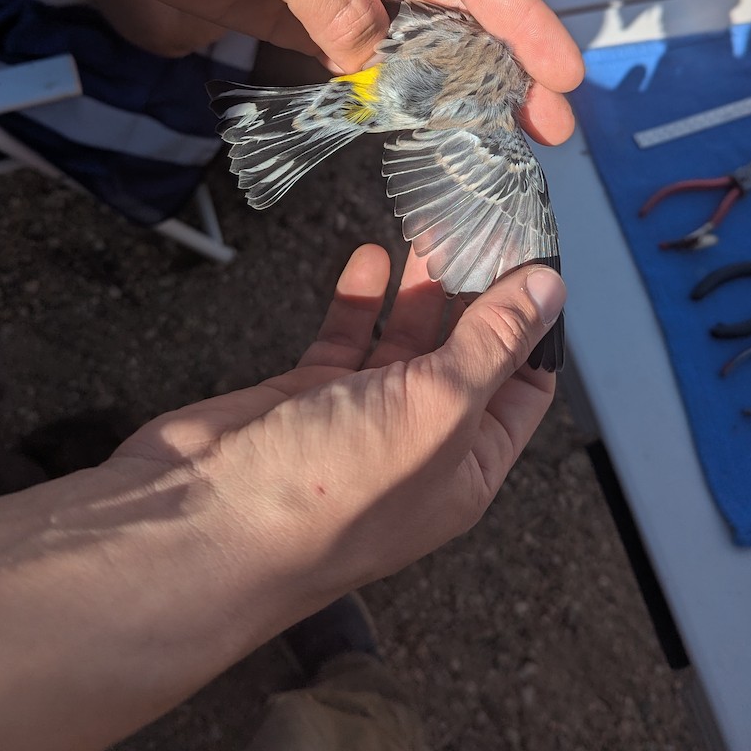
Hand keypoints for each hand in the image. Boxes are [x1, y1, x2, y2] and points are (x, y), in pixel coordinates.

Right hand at [0, 247, 564, 750]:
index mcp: (467, 466)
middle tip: (480, 227)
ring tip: (432, 228)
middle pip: (463, 356)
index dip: (533, 327)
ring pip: (402, 341)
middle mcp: (417, 444)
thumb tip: (550, 289)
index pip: (522, 388)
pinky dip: (358, 298)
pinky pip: (343, 338)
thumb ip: (494, 342)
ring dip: (419, 287)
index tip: (536, 261)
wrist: (200, 523)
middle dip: (475, 294)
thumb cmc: (328, 489)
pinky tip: (369, 258)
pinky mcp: (303, 398)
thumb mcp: (438, 407)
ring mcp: (357, 419)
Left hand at [86, 0, 581, 143]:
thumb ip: (332, 0)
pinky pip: (362, 60)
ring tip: (496, 136)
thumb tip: (375, 62)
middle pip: (460, 10)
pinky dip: (389, 92)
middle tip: (550, 125)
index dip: (525, 21)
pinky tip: (416, 124)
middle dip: (506, 66)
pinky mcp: (305, 16)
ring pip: (416, 41)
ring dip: (452, 87)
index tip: (565, 73)